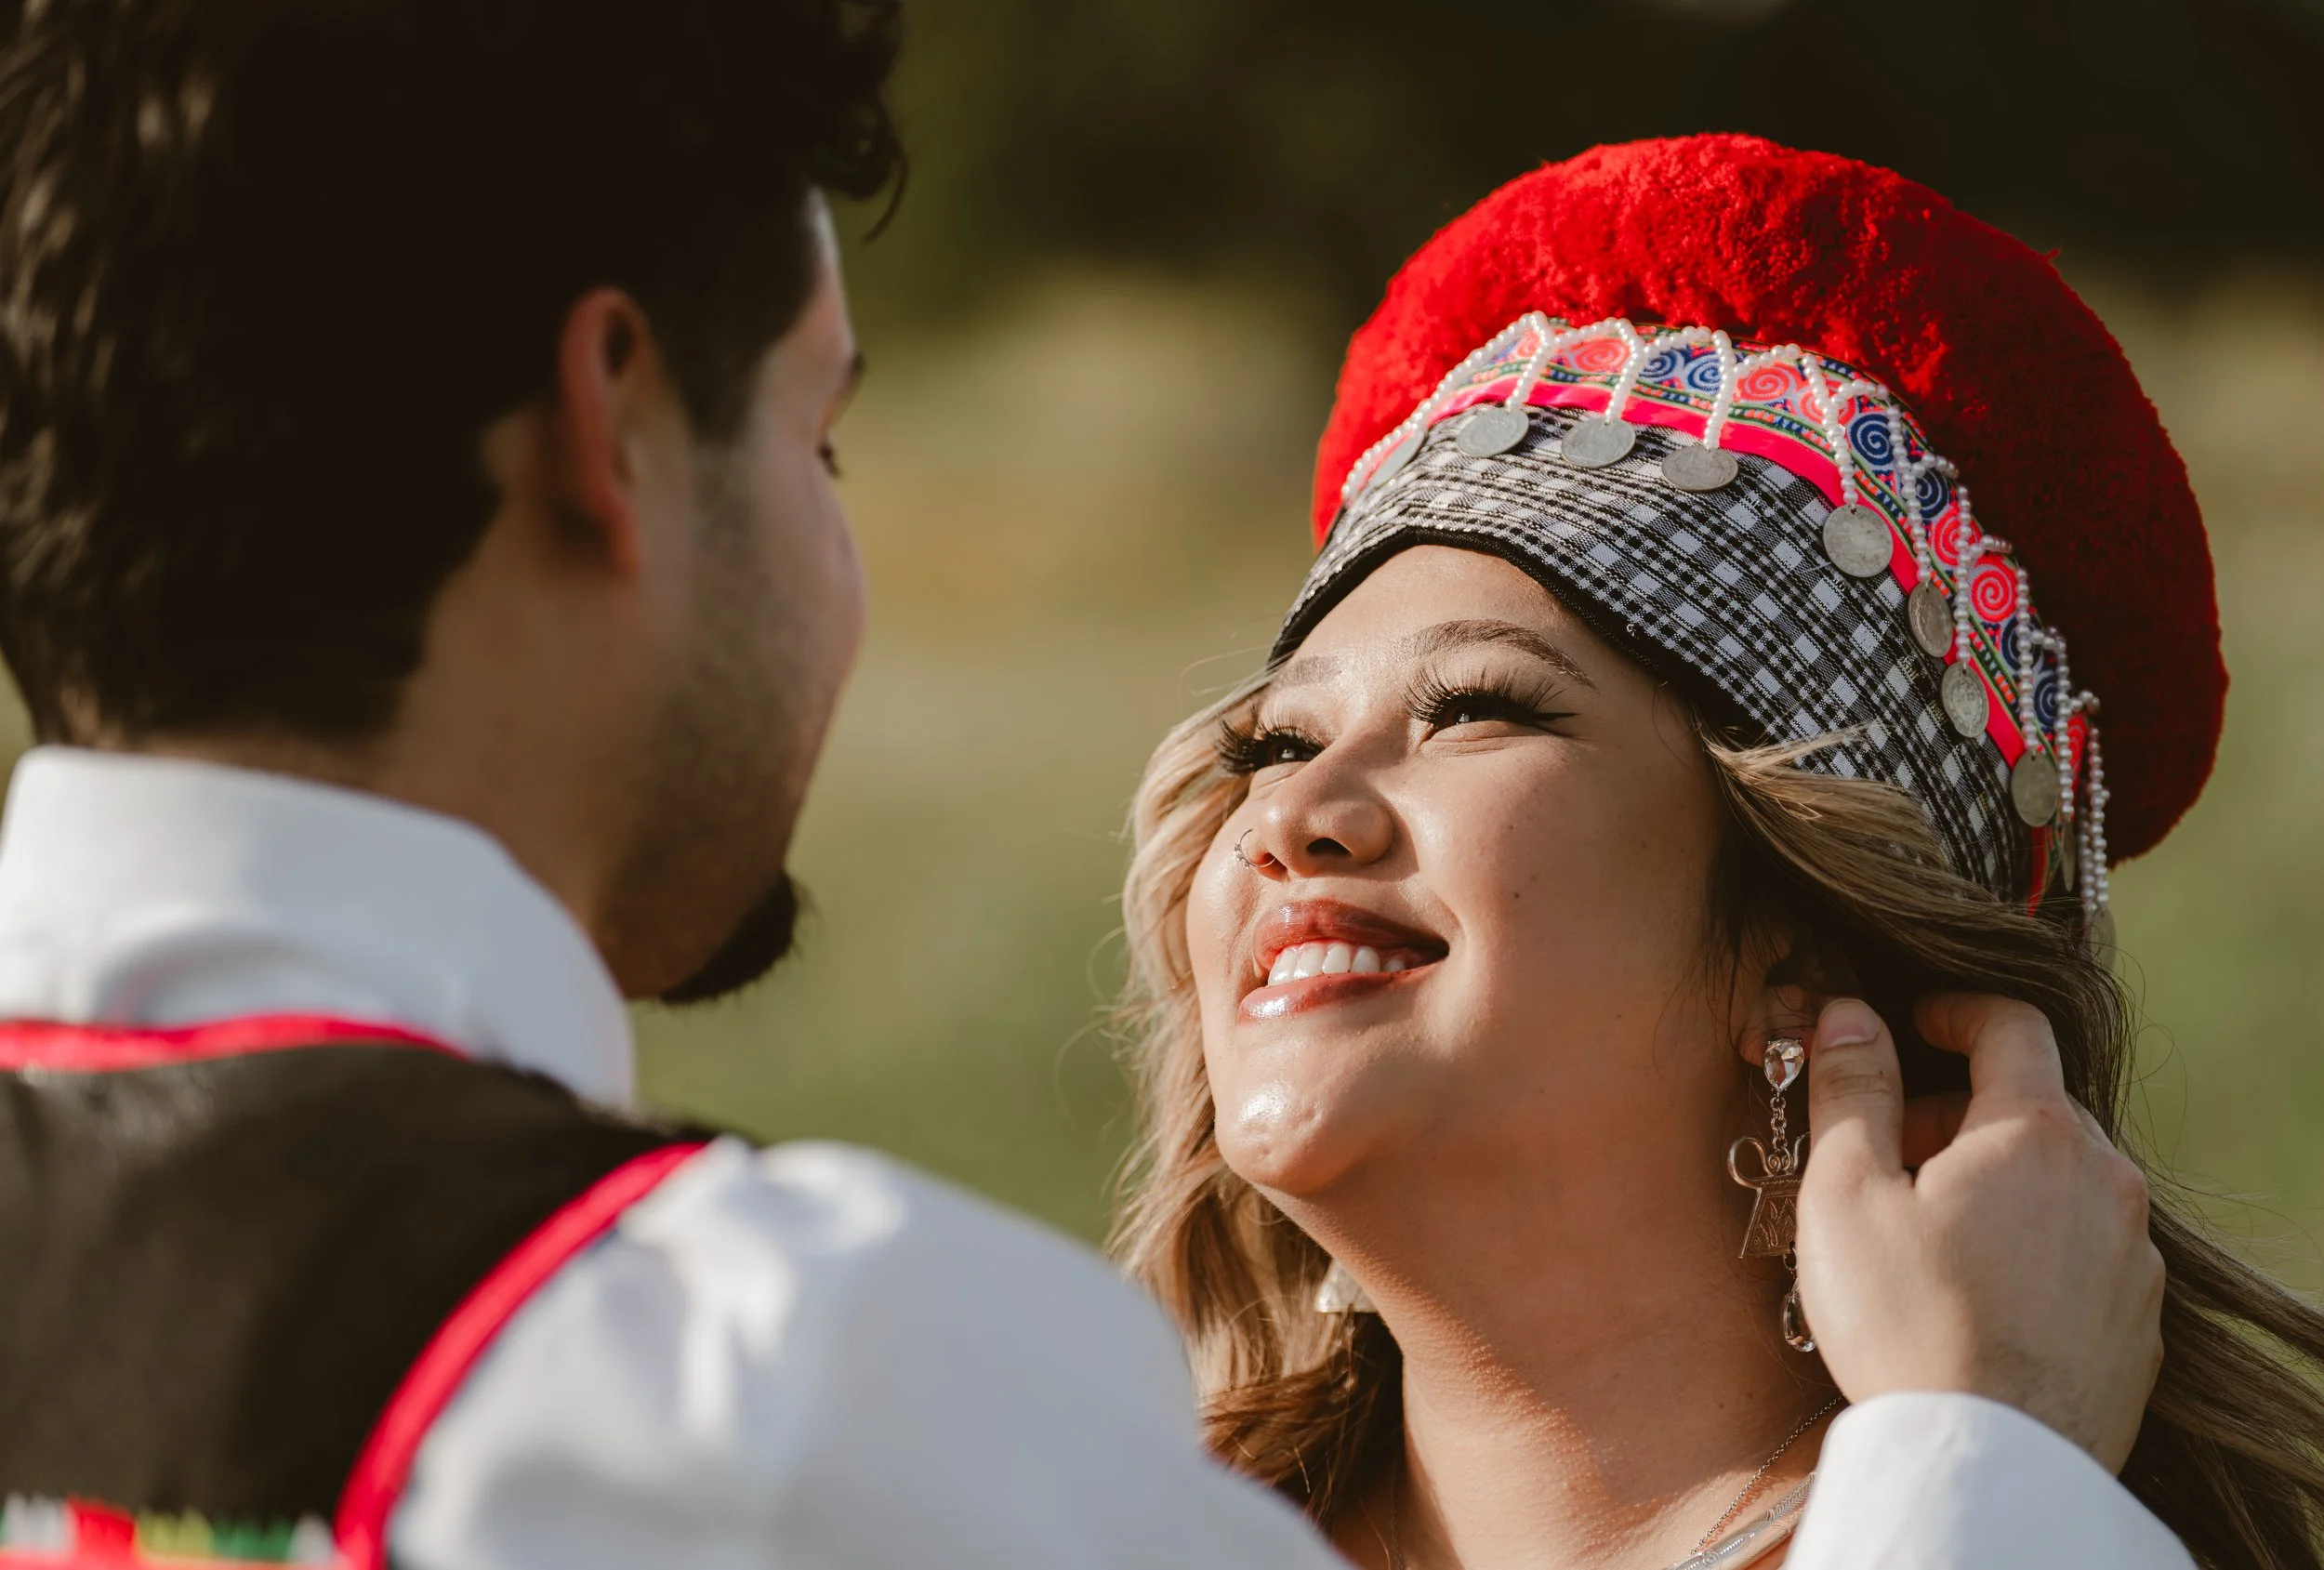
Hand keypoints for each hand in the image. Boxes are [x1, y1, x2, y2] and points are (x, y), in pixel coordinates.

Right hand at [1793, 993, 2164, 1472]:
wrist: (1992, 1461)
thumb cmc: (1907, 1323)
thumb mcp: (1845, 1193)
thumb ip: (1849, 1089)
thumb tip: (1848, 1014)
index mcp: (2034, 1132)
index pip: (2011, 1024)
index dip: (1953, 1010)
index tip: (1912, 1023)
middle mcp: (2105, 1178)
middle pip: (2033, 1104)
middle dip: (1960, 1109)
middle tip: (1893, 1153)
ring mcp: (2132, 1253)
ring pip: (2063, 1176)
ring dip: (1999, 1176)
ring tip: (1931, 1232)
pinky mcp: (2139, 1320)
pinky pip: (2085, 1245)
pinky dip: (2034, 1239)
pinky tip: (1978, 1290)